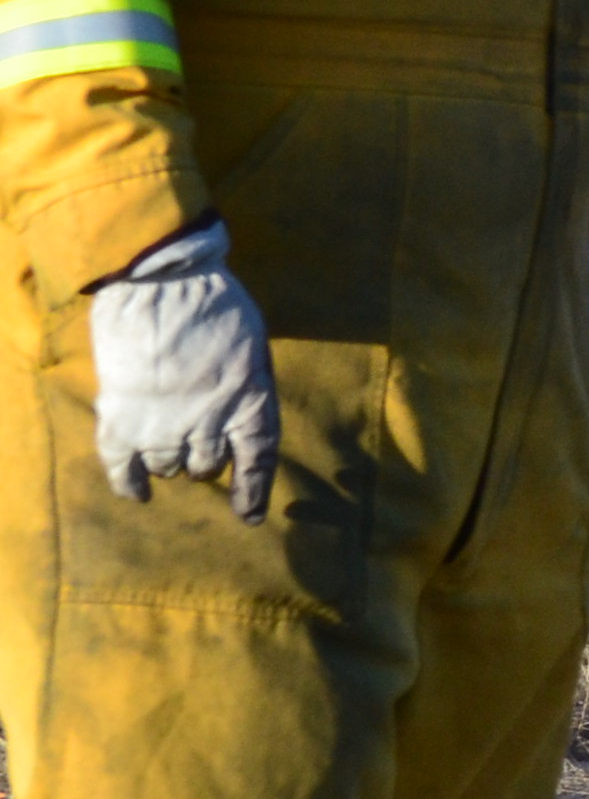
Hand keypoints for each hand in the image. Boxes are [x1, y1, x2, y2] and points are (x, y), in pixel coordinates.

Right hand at [90, 223, 277, 518]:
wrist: (159, 283)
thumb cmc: (213, 302)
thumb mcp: (250, 344)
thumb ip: (244, 381)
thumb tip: (236, 403)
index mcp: (251, 405)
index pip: (257, 463)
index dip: (253, 492)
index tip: (249, 516)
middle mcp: (211, 426)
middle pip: (209, 466)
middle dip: (206, 462)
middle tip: (196, 443)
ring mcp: (165, 427)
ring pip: (169, 467)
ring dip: (170, 461)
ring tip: (165, 445)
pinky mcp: (122, 421)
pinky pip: (124, 467)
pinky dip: (130, 483)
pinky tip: (138, 492)